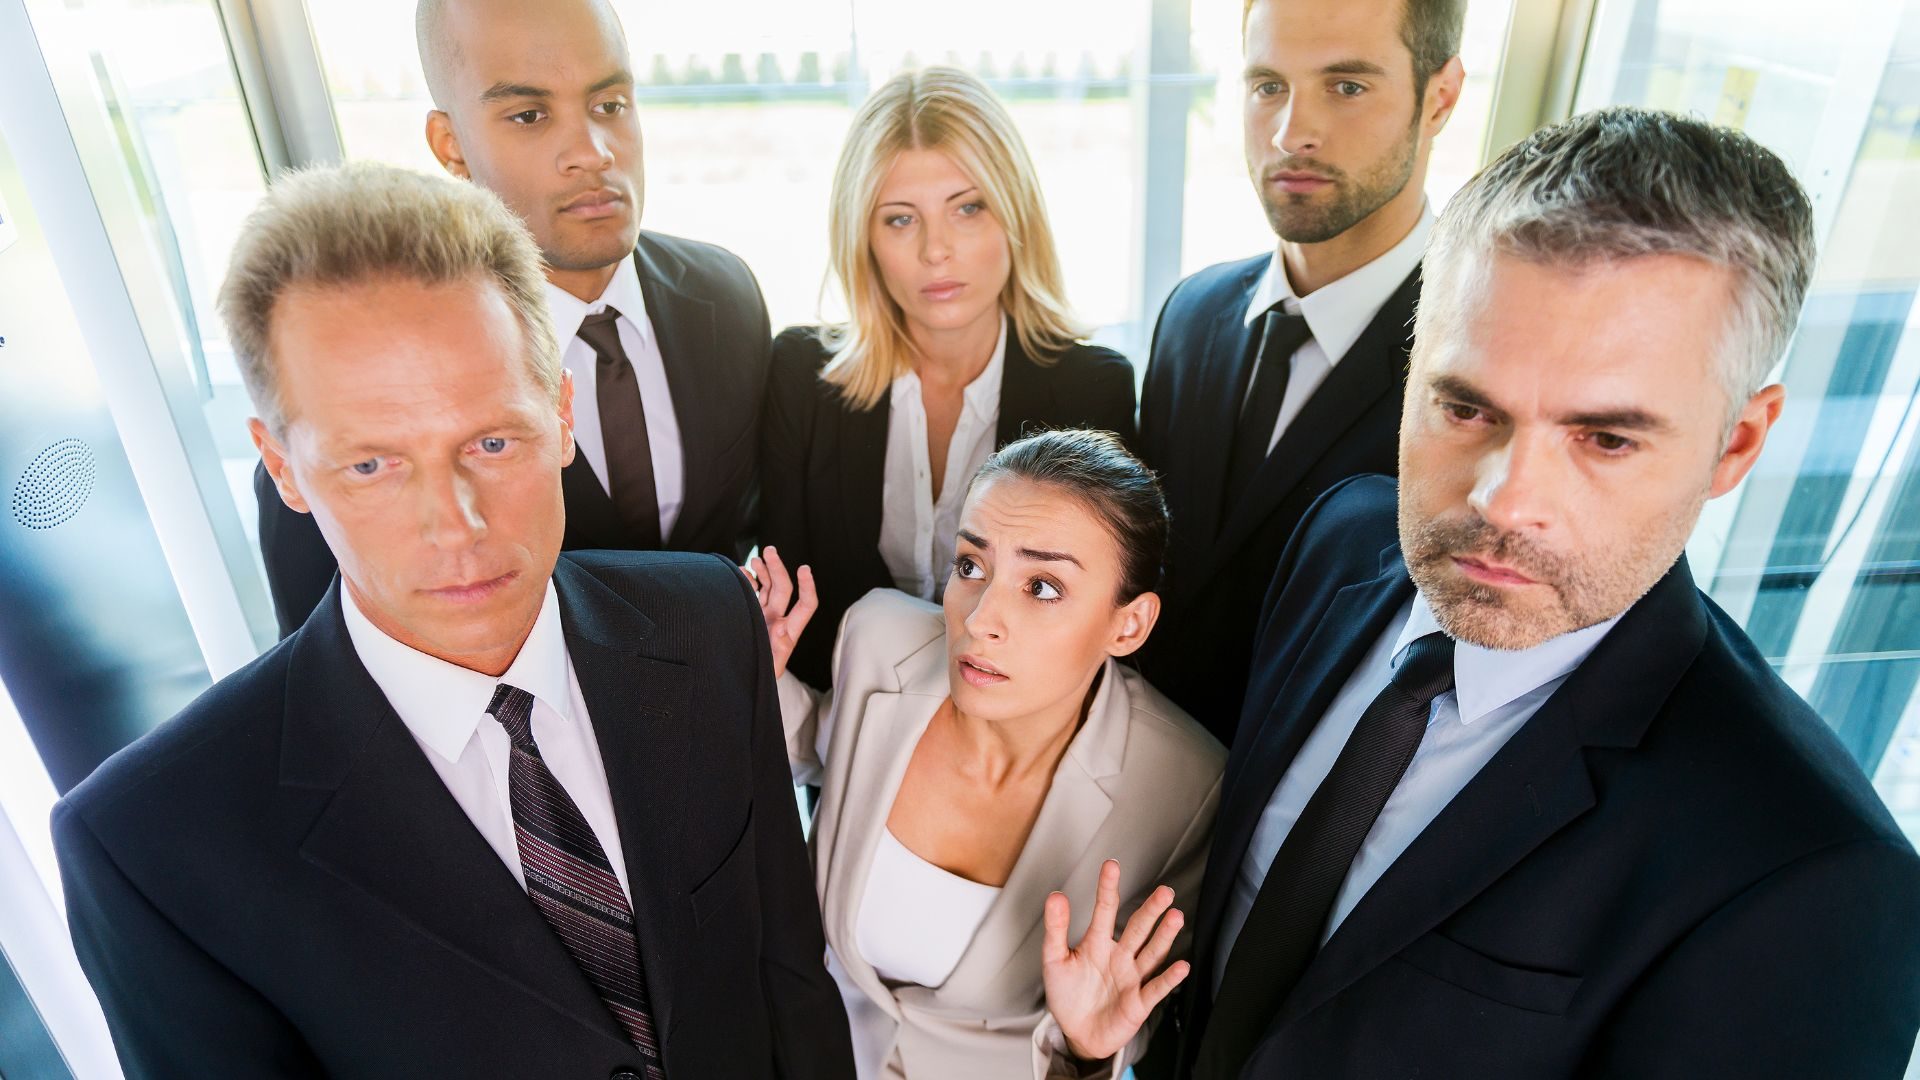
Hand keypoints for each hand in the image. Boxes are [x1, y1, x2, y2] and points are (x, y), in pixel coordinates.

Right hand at [745, 546, 815, 679]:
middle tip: (769, 550)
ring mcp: (763, 616)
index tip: (804, 569)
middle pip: (783, 588)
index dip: (808, 586)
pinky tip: (743, 572)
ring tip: (756, 558)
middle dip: (777, 568)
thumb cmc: (758, 680)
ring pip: (767, 587)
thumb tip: (781, 628)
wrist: (739, 685)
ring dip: (764, 570)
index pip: (806, 604)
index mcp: (789, 631)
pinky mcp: (749, 615)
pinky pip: (752, 592)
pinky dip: (748, 580)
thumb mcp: (770, 669)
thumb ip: (778, 650)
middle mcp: (778, 620)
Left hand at [1041, 859, 1189, 1062]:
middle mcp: (1120, 956)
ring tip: (1176, 916)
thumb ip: (1056, 929)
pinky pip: (1156, 988)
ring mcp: (1132, 978)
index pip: (1105, 910)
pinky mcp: (1139, 1003)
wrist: (1077, 1033)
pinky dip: (1169, 978)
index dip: (1108, 888)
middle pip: (1138, 928)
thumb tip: (1055, 896)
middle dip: (1151, 910)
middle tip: (1164, 891)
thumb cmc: (1068, 994)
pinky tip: (1182, 966)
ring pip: (1152, 953)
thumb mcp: (1054, 960)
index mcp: (1098, 943)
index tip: (1112, 865)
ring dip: (1164, 936)